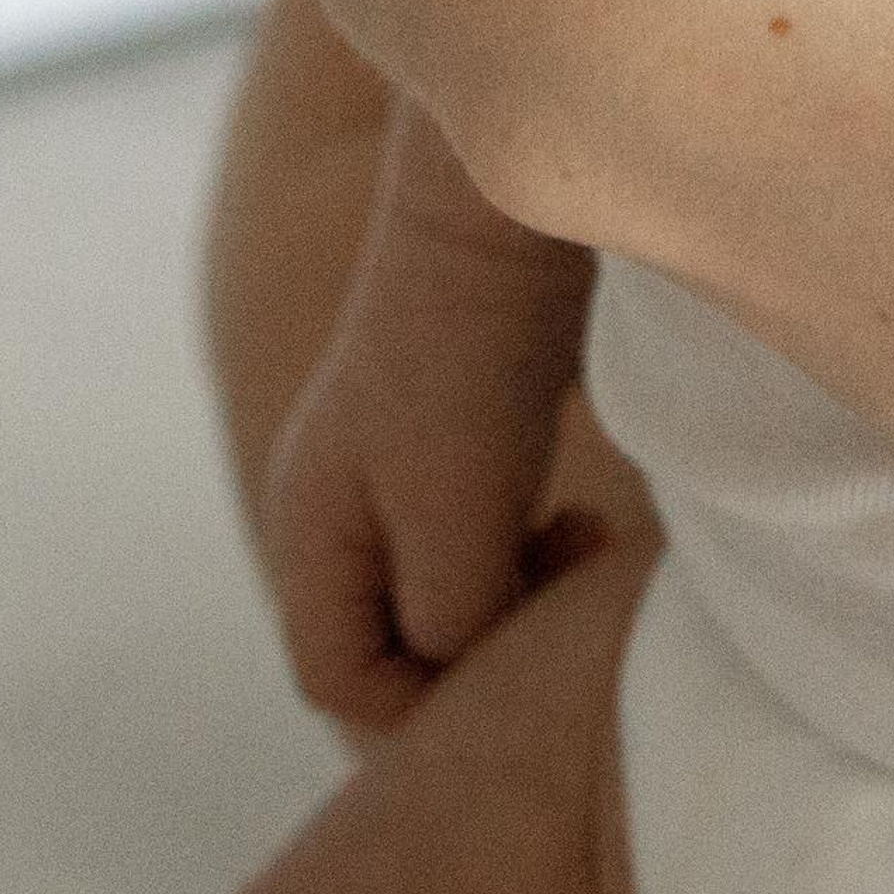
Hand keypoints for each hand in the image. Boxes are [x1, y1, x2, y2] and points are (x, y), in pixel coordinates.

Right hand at [261, 103, 603, 737]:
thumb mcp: (457, 517)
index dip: (429, 695)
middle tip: (556, 580)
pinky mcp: (459, 419)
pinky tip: (581, 500)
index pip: (341, 678)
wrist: (510, 198)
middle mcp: (338, 498)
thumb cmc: (474, 356)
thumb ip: (452, 621)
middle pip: (396, 634)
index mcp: (311, 527)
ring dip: (517, 585)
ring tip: (582, 535)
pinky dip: (531, 534)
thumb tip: (465, 661)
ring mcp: (396, 456)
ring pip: (449, 581)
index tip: (518, 637)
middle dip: (482, 636)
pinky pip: (485, 524)